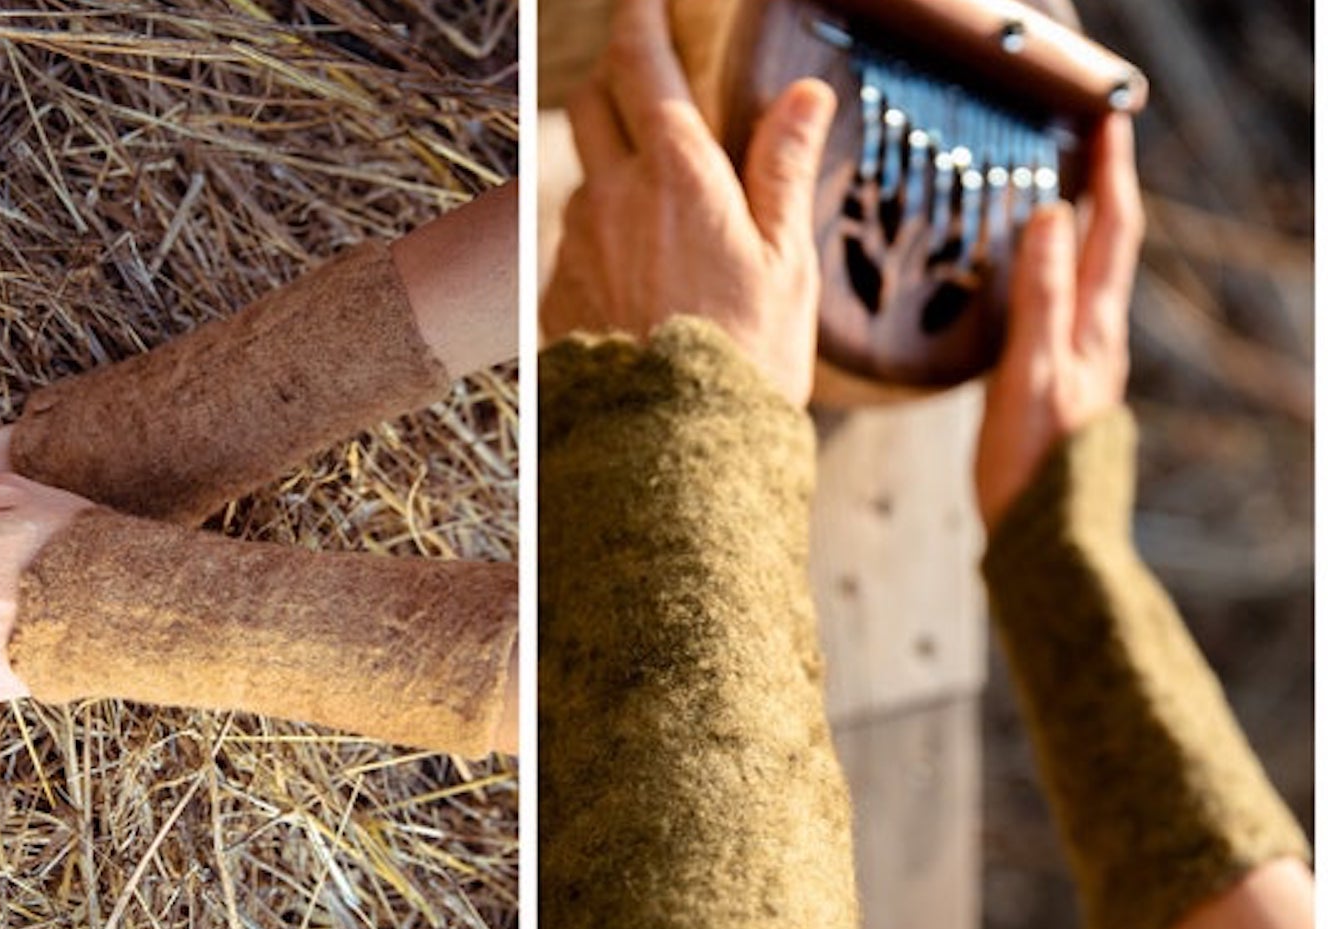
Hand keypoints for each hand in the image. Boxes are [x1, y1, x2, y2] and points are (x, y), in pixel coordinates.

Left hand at [541, 0, 833, 406]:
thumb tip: (804, 95)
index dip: (641, 18)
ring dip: (610, 176)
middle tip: (649, 96)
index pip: (640, 59)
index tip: (648, 2)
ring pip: (581, 179)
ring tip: (655, 217)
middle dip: (616, 86)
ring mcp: (574, 248)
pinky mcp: (554, 302)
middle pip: (591, 103)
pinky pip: (571, 249)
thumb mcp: (786, 263)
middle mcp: (610, 196)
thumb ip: (784, 171)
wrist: (673, 455)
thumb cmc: (745, 362)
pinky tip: (635, 289)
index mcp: (675, 171)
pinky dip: (600, 247)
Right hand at [975, 112, 1143, 534]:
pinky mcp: (1063, 398)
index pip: (1112, 230)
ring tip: (1062, 205)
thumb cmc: (1033, 468)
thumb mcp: (1030, 373)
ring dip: (1082, 239)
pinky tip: (1036, 296)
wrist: (1047, 546)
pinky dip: (1058, 285)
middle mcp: (1098, 345)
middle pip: (1108, 252)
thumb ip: (1040, 294)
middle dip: (1102, 195)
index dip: (1112, 172)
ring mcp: (1084, 373)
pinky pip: (1067, 319)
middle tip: (1089, 147)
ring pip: (1090, 285)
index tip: (1108, 120)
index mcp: (1092, 330)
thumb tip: (1053, 213)